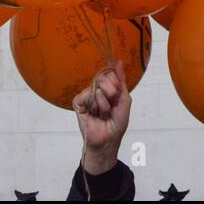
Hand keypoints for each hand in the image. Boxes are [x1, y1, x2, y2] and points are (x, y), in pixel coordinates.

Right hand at [72, 59, 131, 174]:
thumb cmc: (117, 123)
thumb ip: (121, 81)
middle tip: (111, 107)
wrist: (108, 140)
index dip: (116, 84)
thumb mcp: (124, 100)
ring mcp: (88, 96)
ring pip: (96, 89)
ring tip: (103, 114)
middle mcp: (98, 90)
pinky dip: (93, 105)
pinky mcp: (78, 104)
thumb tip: (119, 63)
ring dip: (104, 104)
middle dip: (111, 93)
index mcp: (109, 88)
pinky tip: (94, 114)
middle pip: (104, 78)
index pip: (111, 74)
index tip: (118, 97)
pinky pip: (85, 96)